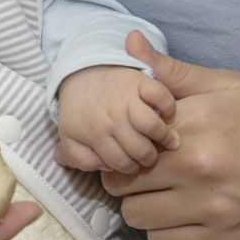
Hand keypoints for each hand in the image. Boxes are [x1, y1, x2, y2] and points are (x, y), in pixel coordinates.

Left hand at [57, 64, 179, 172]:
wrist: (78, 70)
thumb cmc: (79, 108)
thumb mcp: (70, 137)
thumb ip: (82, 159)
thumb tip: (105, 170)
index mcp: (94, 134)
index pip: (122, 164)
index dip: (132, 168)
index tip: (136, 165)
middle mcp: (111, 118)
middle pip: (141, 150)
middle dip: (149, 158)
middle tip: (152, 156)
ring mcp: (125, 99)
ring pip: (153, 127)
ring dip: (164, 137)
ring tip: (168, 141)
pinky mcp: (138, 81)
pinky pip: (161, 97)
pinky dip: (169, 108)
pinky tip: (166, 115)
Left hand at [89, 31, 239, 239]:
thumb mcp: (231, 86)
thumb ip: (174, 71)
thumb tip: (129, 42)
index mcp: (198, 122)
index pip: (125, 137)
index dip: (123, 141)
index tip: (134, 143)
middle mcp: (198, 166)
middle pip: (120, 181)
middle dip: (126, 176)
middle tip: (145, 171)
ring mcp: (209, 209)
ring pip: (134, 216)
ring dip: (142, 206)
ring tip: (162, 194)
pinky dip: (164, 230)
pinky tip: (181, 214)